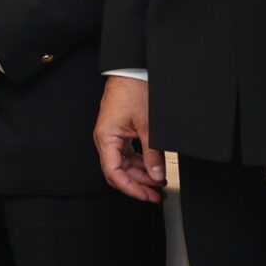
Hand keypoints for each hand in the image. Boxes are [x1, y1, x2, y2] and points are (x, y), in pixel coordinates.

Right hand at [95, 75, 166, 203]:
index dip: (132, 189)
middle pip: (119, 172)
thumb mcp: (148, 126)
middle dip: (138, 184)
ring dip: (141, 174)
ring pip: (124, 164)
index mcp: (106, 138)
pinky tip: (153, 166)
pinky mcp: (120, 131)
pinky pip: (128, 153)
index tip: (148, 196)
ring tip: (159, 181)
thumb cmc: (133, 90)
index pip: (115, 174)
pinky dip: (140, 162)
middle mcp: (106, 139)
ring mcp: (112, 135)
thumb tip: (156, 176)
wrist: (132, 69)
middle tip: (157, 194)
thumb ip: (152, 154)